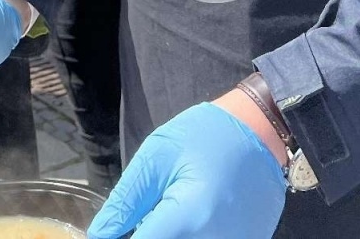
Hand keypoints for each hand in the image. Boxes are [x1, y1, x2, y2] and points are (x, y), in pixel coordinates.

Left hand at [87, 103, 285, 238]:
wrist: (259, 131)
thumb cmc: (204, 136)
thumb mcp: (157, 157)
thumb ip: (127, 201)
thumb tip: (99, 234)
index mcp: (189, 217)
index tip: (113, 232)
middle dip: (152, 232)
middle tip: (151, 209)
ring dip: (172, 232)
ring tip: (172, 206)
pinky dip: (194, 232)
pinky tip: (193, 213)